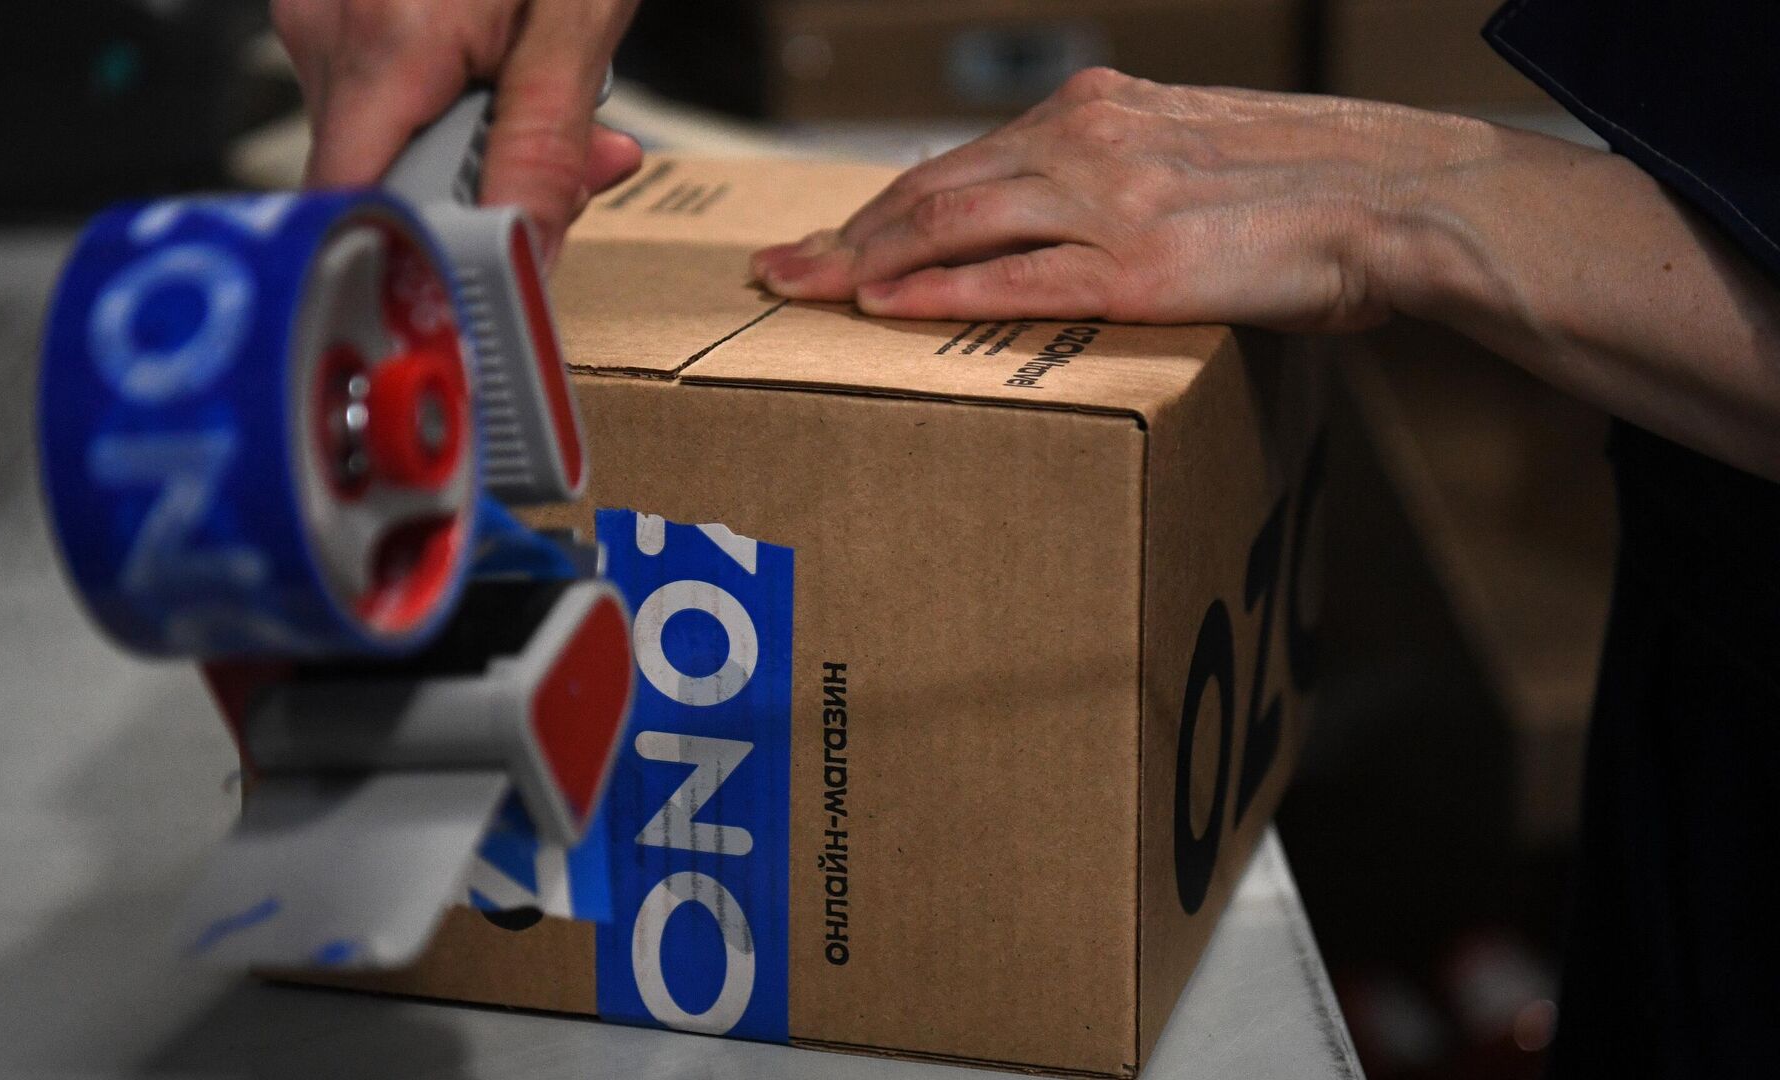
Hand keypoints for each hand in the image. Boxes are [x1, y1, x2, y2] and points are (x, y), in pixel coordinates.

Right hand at [274, 0, 643, 258]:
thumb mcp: (574, 28)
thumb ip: (547, 148)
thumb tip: (526, 254)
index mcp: (388, 43)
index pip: (355, 204)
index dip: (413, 257)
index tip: (475, 283)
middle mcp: (327, 28)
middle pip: (381, 175)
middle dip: (478, 187)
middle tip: (573, 153)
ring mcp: (316, 13)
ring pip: (385, 135)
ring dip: (466, 139)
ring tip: (524, 73)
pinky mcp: (327, 6)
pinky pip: (379, 90)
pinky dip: (442, 96)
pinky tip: (484, 52)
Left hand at [749, 67, 1511, 331]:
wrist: (1399, 195)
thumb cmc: (1306, 188)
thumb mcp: (1193, 154)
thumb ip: (1118, 179)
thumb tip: (1063, 231)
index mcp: (1099, 112)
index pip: (960, 161)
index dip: (882, 205)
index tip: (829, 236)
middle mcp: (1089, 142)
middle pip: (934, 189)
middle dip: (846, 234)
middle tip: (779, 270)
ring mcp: (1110, 201)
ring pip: (954, 227)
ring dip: (866, 263)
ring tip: (803, 293)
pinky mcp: (1139, 265)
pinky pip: (1016, 282)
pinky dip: (940, 295)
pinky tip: (884, 309)